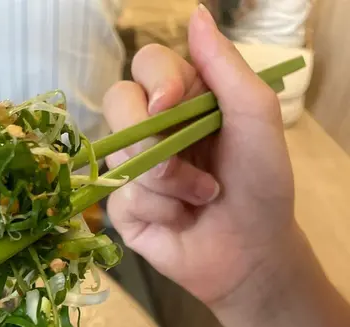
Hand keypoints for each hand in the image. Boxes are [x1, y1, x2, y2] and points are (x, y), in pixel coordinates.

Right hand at [103, 4, 295, 307]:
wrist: (252, 252)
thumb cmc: (261, 184)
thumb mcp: (255, 117)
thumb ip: (225, 67)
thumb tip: (195, 15)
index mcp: (182, 97)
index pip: (145, 64)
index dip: (154, 80)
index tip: (172, 102)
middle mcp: (151, 127)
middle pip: (116, 101)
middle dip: (150, 134)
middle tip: (182, 158)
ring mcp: (132, 168)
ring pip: (118, 153)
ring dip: (167, 180)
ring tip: (201, 197)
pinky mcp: (122, 208)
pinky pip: (121, 196)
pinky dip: (159, 210)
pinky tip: (180, 221)